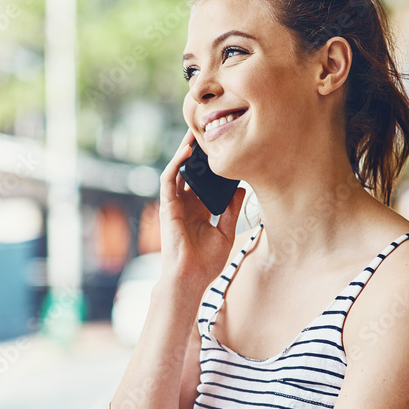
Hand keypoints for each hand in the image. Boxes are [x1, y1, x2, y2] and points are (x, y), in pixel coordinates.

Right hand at [159, 132, 245, 290]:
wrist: (190, 278)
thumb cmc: (206, 262)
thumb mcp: (226, 232)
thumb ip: (232, 211)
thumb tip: (241, 189)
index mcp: (201, 210)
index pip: (207, 181)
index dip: (213, 165)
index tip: (225, 147)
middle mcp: (187, 204)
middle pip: (192, 171)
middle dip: (198, 152)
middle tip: (208, 130)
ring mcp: (176, 204)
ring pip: (178, 170)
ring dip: (184, 151)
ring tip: (195, 131)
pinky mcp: (167, 206)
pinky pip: (168, 180)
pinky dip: (175, 164)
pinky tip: (185, 152)